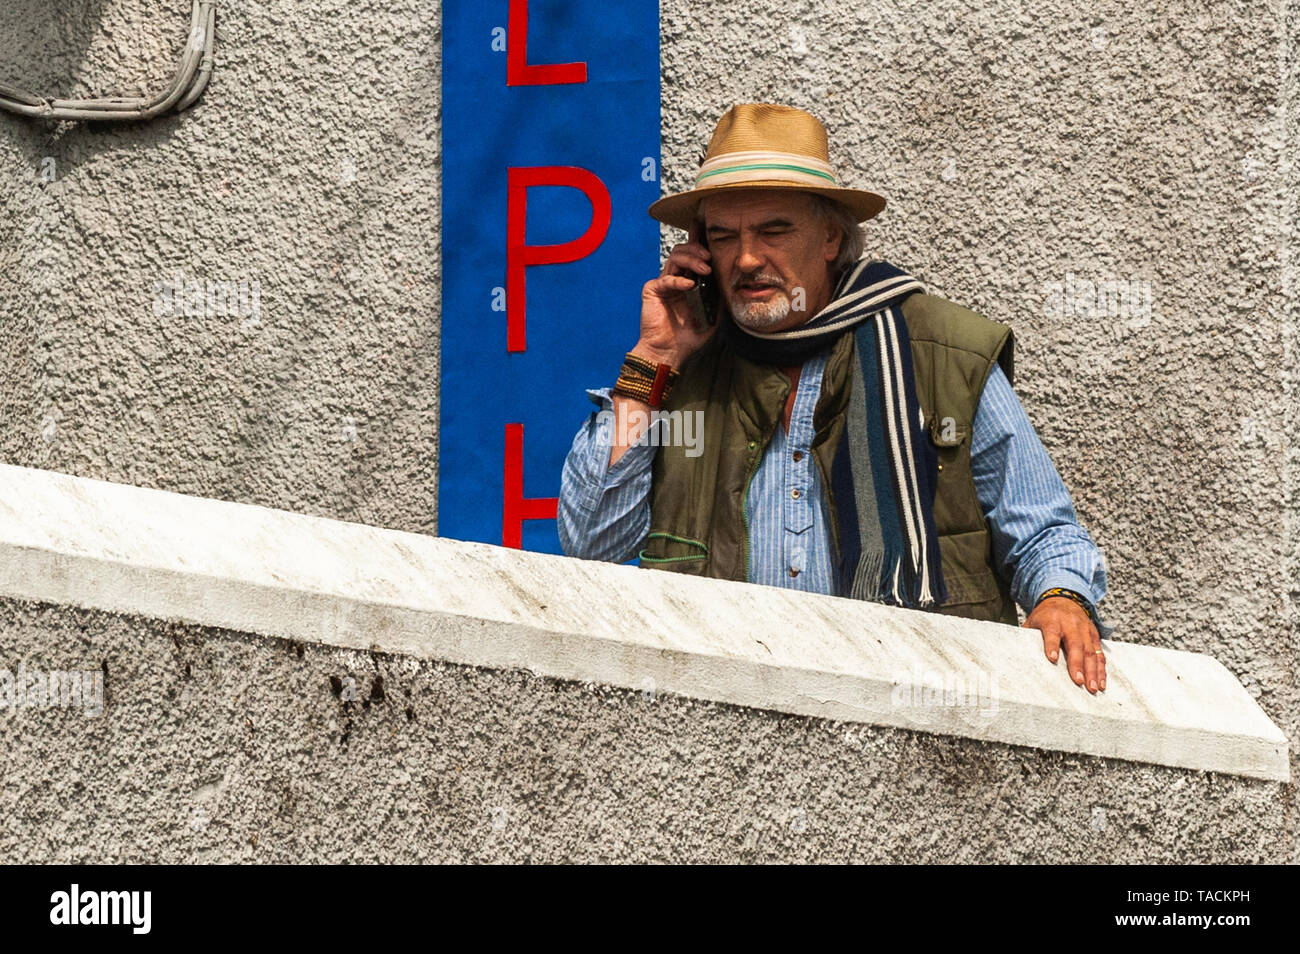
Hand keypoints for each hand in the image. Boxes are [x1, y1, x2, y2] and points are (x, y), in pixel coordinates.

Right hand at [635, 223, 716, 367]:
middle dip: (697, 249)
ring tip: (704, 268)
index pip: (694, 258)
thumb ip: (718, 300)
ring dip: (691, 259)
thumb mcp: (711, 317)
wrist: (668, 353)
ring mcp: (662, 284)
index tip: (713, 241)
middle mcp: (674, 280)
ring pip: (674, 257)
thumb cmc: (687, 338)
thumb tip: (731, 284)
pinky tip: (689, 285)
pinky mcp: (652, 290)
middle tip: (710, 257)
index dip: (701, 246)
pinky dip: (678, 280)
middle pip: (683, 251)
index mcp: (687, 283)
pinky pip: (666, 279)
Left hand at [1023, 596, 1105, 693]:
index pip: (1052, 633)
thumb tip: (1015, 656)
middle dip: (1078, 664)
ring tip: (1092, 688)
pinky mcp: (1094, 635)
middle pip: (1075, 645)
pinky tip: (1101, 683)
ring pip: (1091, 651)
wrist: (1064, 599)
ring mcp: (1085, 630)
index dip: (1052, 645)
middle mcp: (1071, 624)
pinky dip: (1102, 669)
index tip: (1052, 659)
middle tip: (1079, 682)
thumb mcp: (1033, 621)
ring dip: (1093, 671)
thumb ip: (1027, 637)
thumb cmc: (1045, 616)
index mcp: (1052, 620)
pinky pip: (1099, 653)